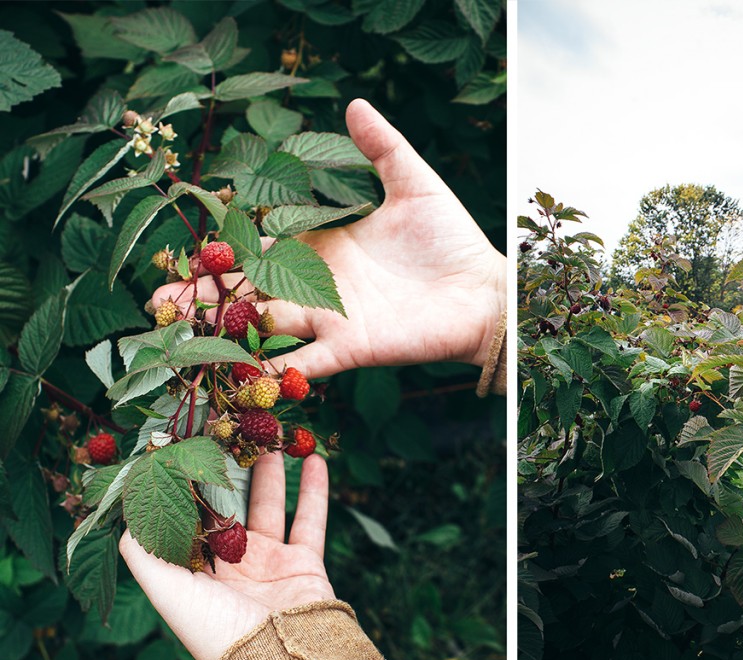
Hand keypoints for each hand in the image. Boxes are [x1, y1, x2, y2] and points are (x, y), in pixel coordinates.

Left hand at [119, 453, 334, 659]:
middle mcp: (231, 567)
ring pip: (268, 506)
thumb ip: (143, 552)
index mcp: (195, 575)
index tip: (188, 445)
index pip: (188, 519)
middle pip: (228, 506)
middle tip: (229, 431)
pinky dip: (314, 488)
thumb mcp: (167, 591)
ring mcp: (270, 563)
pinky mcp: (305, 562)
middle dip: (228, 470)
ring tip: (269, 436)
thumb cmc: (215, 628)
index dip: (187, 483)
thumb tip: (125, 513)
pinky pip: (310, 518)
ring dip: (270, 472)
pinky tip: (314, 457)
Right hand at [153, 98, 505, 378]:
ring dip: (224, 332)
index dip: (225, 250)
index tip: (184, 250)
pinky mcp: (351, 347)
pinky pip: (304, 362)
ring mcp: (331, 319)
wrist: (483, 292)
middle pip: (251, 292)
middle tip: (160, 300)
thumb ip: (382, 149)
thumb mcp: (414, 184)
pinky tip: (237, 374)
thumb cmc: (451, 239)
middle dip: (207, 297)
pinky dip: (273, 370)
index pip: (262, 247)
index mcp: (324, 246)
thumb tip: (354, 104)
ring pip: (265, 327)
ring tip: (179, 335)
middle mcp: (319, 286)